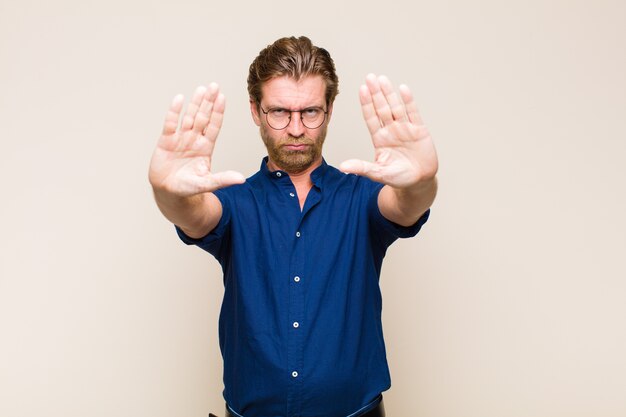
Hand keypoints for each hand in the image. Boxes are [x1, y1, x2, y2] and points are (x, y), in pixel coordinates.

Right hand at [149, 84, 244, 196]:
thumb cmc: (188, 188)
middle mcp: (194, 139)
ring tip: (202, 89)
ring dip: (195, 103)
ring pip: (188, 117)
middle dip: (209, 102)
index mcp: (205, 147)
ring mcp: (180, 139)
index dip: (218, 112)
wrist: (168, 192)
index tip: (223, 98)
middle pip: (203, 117)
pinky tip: (179, 99)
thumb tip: (241, 179)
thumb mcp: (207, 184)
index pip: (214, 126)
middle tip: (214, 86)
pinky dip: (174, 112)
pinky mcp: (166, 141)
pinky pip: (171, 124)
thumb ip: (222, 180)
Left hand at [340, 74, 437, 188]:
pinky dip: (409, 101)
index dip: (367, 103)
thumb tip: (342, 167)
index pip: (371, 117)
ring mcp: (405, 128)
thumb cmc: (398, 178)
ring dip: (389, 93)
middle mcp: (391, 130)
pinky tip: (403, 89)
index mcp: (379, 138)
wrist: (419, 181)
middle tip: (370, 77)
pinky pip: (413, 113)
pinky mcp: (419, 130)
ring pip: (396, 107)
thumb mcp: (378, 173)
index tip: (361, 89)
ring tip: (382, 79)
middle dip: (376, 93)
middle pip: (382, 108)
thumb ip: (362, 168)